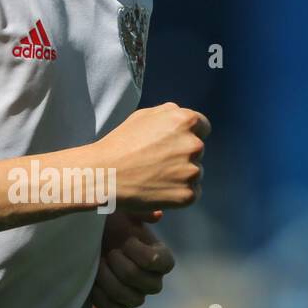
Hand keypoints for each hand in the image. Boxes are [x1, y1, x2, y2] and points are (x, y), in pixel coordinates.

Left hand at [90, 210, 174, 307]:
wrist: (82, 236)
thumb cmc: (106, 221)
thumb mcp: (121, 208)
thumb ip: (138, 210)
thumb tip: (156, 215)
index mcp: (159, 256)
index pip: (163, 264)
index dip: (142, 254)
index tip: (125, 240)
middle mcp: (152, 279)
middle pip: (149, 285)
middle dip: (123, 266)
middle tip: (109, 251)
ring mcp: (135, 295)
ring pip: (132, 300)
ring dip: (110, 280)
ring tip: (98, 263)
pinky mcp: (117, 306)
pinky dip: (100, 297)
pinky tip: (92, 280)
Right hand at [93, 103, 207, 212]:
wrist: (104, 174)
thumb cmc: (120, 143)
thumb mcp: (142, 116)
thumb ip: (168, 113)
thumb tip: (185, 118)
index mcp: (185, 120)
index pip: (203, 126)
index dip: (187, 133)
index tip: (173, 142)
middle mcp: (194, 144)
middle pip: (198, 150)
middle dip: (182, 154)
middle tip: (156, 160)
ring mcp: (192, 171)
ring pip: (195, 172)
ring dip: (180, 174)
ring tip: (153, 175)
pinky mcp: (188, 194)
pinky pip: (191, 192)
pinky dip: (177, 192)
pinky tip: (156, 187)